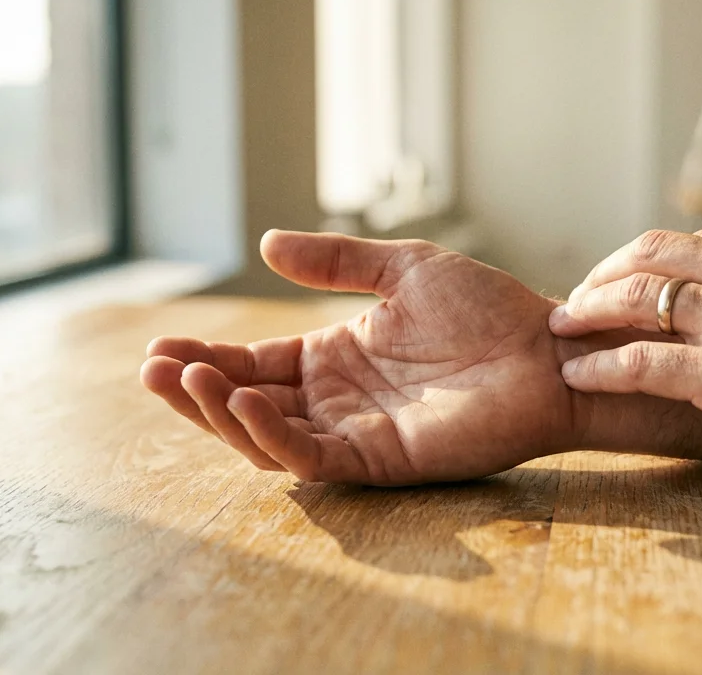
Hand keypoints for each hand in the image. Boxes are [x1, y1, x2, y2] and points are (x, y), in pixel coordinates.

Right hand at [141, 231, 701, 484]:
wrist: (550, 347)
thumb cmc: (488, 308)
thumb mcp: (402, 268)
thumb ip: (335, 260)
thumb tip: (264, 244)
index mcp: (334, 356)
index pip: (254, 362)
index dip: (206, 356)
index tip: (159, 343)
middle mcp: (335, 398)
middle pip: (246, 402)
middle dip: (195, 389)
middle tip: (151, 367)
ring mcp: (354, 430)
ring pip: (267, 435)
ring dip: (221, 411)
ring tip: (186, 378)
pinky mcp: (380, 457)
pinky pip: (312, 454)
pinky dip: (273, 434)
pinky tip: (247, 399)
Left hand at [549, 224, 701, 492]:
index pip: (696, 241)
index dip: (652, 260)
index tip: (629, 280)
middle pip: (653, 254)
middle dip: (607, 272)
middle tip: (580, 295)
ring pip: (635, 299)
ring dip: (587, 310)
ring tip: (561, 327)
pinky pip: (638, 361)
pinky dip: (598, 364)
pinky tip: (577, 372)